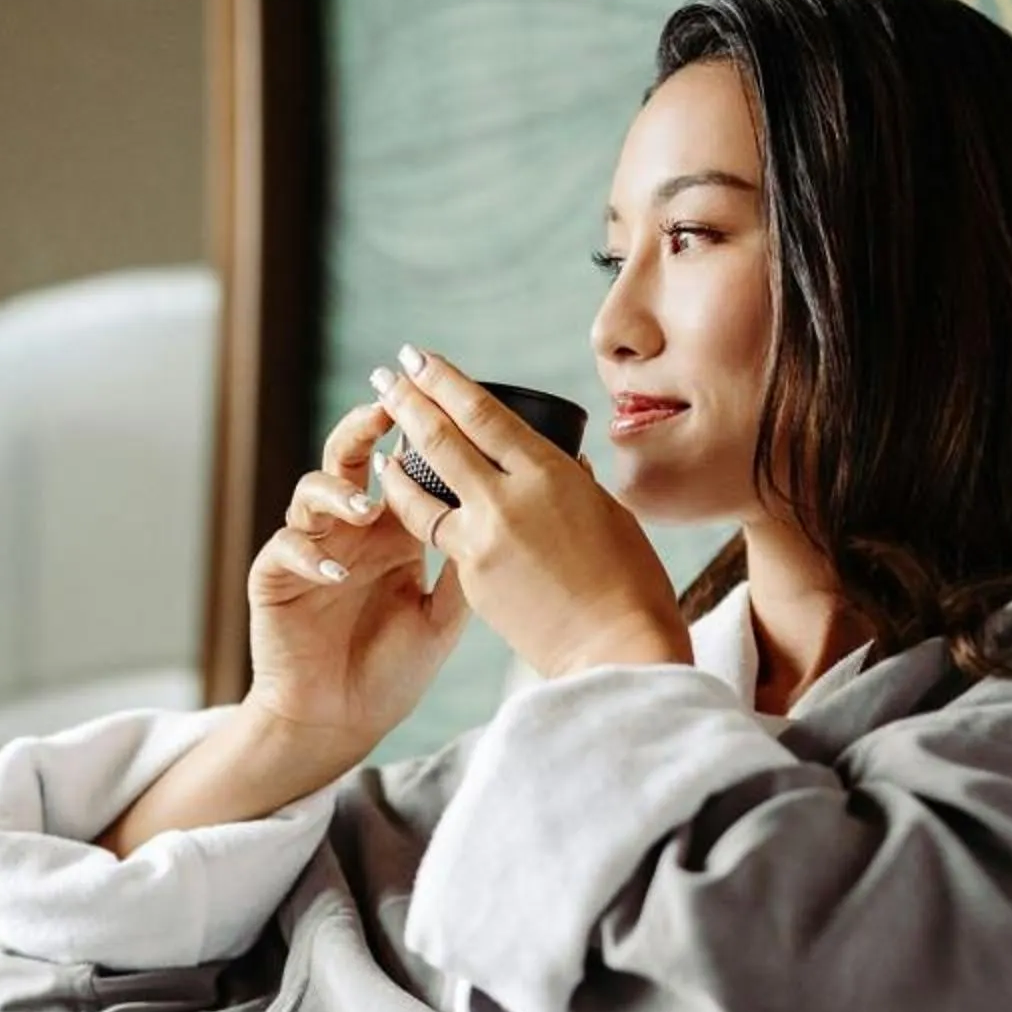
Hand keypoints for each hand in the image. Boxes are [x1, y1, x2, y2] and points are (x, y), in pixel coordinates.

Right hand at [240, 397, 470, 764]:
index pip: (399, 467)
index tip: (441, 405)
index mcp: (390, 533)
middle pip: (347, 458)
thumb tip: (507, 515)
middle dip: (362, 428)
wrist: (341, 722)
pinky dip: (310, 555)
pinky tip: (337, 573)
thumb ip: (462, 568)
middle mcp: (347, 532)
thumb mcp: (443, 616)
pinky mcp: (277, 579)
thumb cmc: (391, 671)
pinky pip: (287, 550)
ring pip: (310, 493)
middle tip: (384, 409)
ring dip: (336, 493)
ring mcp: (310, 551)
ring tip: (365, 509)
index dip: (414, 435)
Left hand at [368, 347, 690, 678]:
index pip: (483, 414)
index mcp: (549, 474)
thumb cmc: (631, 583)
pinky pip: (439, 538)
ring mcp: (482, 542)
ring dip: (397, 465)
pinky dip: (420, 515)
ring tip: (380, 445)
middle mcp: (507, 500)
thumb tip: (558, 465)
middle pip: (441, 440)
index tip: (418, 359)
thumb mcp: (609, 514)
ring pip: (421, 494)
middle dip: (406, 402)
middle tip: (382, 376)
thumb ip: (573, 483)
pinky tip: (409, 506)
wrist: (616, 652)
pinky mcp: (471, 581)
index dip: (444, 381)